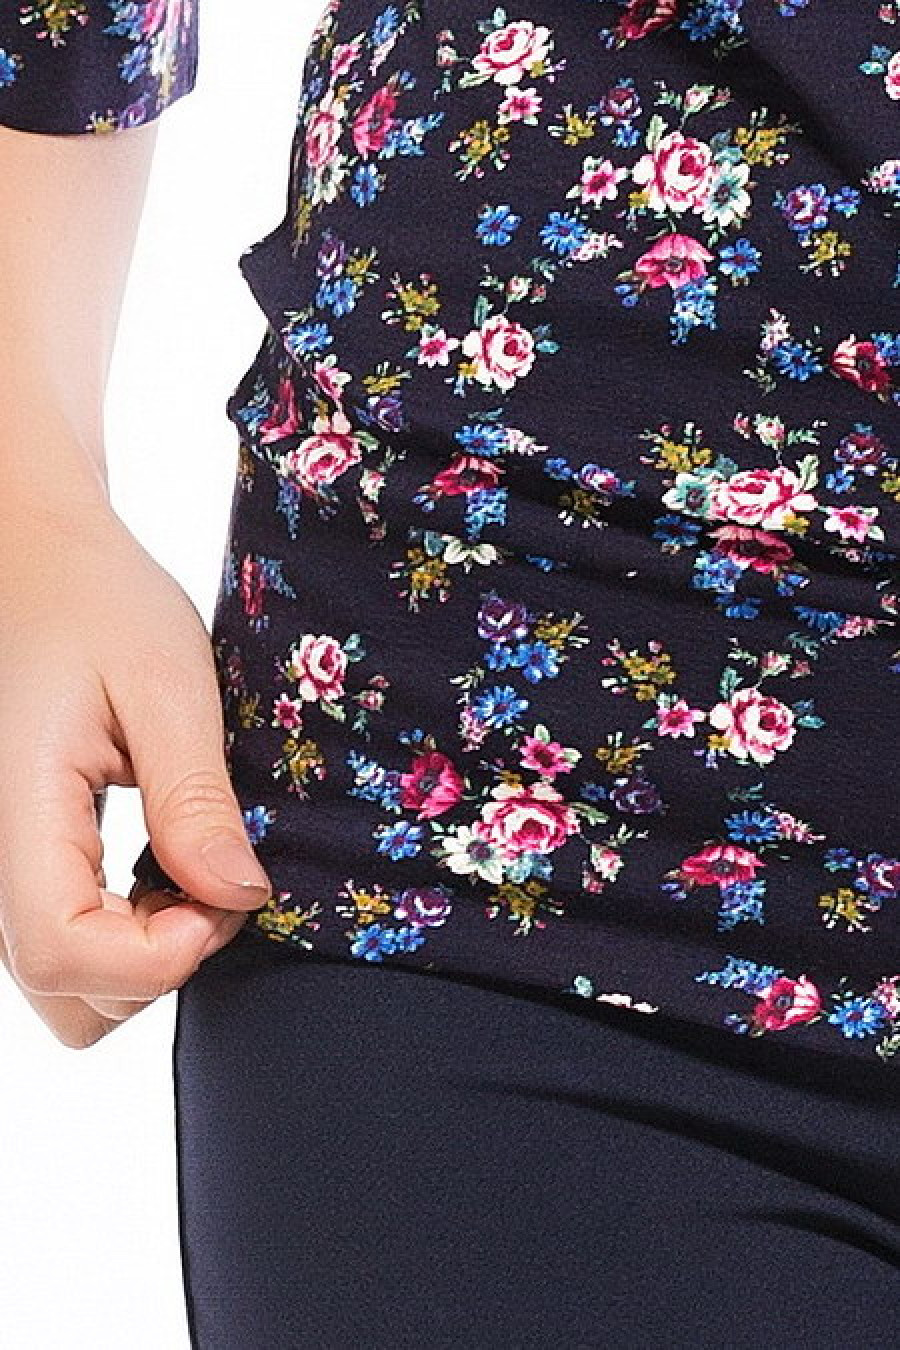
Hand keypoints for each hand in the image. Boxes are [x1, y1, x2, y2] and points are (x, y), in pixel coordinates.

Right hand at [0, 501, 271, 1047]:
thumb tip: (238, 895)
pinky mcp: (29, 860)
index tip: (223, 896)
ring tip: (192, 865)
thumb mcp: (167, 684)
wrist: (39, 564)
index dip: (158, 956)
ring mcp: (8, 862)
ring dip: (147, 954)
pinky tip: (167, 863)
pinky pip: (73, 939)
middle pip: (67, 990)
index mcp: (16, 807)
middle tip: (216, 876)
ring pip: (70, 982)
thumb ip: (195, 798)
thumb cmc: (99, 602)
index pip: (62, 950)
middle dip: (161, 964)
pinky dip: (131, 931)